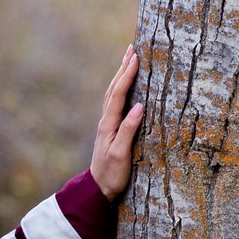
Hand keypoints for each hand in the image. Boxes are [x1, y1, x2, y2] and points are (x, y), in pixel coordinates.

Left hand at [90, 45, 145, 200]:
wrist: (98, 189)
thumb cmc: (112, 174)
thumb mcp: (121, 154)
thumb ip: (129, 130)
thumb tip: (140, 106)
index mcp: (109, 125)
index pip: (119, 94)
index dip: (127, 75)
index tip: (135, 57)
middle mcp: (106, 121)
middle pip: (114, 89)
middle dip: (123, 68)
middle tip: (132, 49)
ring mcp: (108, 125)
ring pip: (113, 94)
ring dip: (121, 76)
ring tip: (128, 60)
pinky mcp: (112, 130)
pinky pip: (116, 103)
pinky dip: (121, 89)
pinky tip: (126, 86)